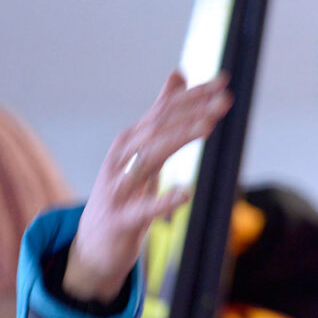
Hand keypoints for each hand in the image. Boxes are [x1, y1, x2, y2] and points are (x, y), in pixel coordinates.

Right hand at [63, 71, 231, 302]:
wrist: (92, 244)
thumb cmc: (124, 193)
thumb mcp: (145, 151)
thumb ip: (161, 115)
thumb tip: (179, 73)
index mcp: (130, 141)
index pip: (163, 111)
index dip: (193, 95)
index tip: (224, 81)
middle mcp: (121, 158)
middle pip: (157, 128)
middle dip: (192, 111)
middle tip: (225, 100)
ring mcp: (118, 188)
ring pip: (149, 159)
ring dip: (179, 140)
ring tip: (208, 127)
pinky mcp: (121, 219)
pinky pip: (144, 210)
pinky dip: (164, 201)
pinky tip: (186, 194)